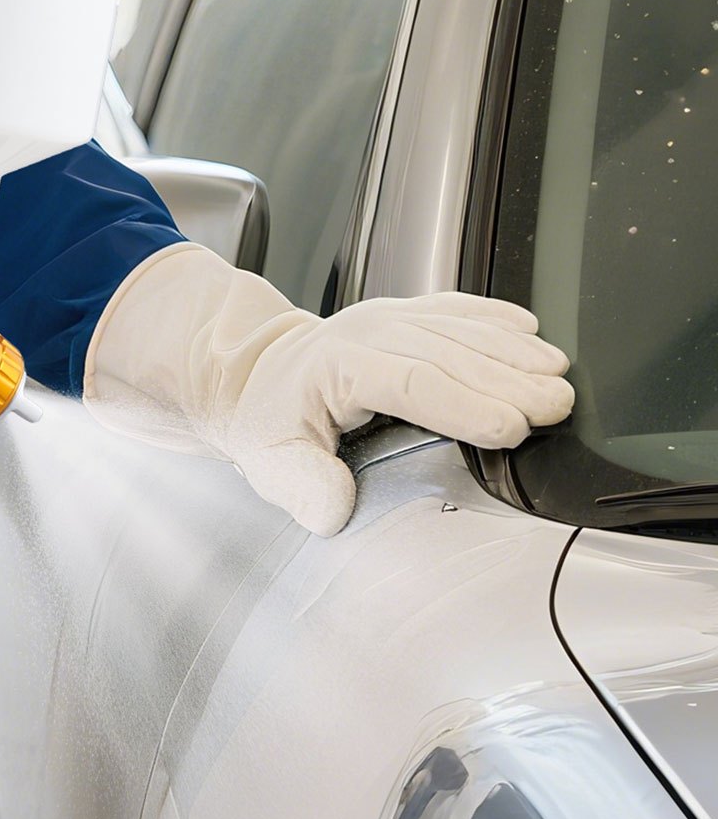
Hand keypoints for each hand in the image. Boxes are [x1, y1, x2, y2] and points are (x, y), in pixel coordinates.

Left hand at [83, 245, 572, 536]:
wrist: (259, 375)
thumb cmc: (271, 420)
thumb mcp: (268, 461)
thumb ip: (301, 484)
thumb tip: (332, 510)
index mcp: (336, 364)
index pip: (410, 382)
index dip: (463, 405)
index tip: (510, 429)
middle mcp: (367, 330)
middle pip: (448, 352)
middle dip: (507, 379)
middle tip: (556, 406)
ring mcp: (389, 315)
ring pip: (460, 326)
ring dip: (512, 350)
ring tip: (558, 375)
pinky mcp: (407, 311)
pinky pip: (456, 307)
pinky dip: (495, 318)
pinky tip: (530, 329)